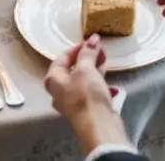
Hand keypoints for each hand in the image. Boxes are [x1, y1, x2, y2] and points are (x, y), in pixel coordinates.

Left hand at [45, 35, 129, 153]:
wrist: (98, 126)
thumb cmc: (86, 95)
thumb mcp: (86, 69)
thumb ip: (88, 53)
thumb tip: (92, 39)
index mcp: (53, 80)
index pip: (62, 58)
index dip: (77, 48)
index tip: (92, 42)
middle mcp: (60, 91)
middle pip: (73, 69)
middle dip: (87, 58)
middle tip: (100, 50)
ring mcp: (73, 102)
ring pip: (83, 81)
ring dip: (95, 71)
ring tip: (106, 63)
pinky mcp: (86, 110)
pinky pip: (92, 93)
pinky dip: (100, 87)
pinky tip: (111, 87)